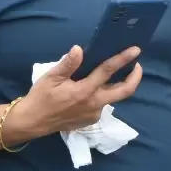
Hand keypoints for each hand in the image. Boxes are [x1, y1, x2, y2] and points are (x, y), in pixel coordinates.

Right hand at [13, 45, 142, 138]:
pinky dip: (103, 93)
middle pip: (124, 91)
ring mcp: (95, 113)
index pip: (108, 71)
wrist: (33, 121)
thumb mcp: (51, 77)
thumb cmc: (41, 97)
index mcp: (84, 91)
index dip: (123, 59)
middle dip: (135, 78)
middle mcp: (94, 104)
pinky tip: (95, 87)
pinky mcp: (91, 119)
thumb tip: (79, 49)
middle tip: (136, 65)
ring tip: (114, 72)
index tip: (135, 50)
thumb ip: (68, 64)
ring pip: (113, 98)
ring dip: (117, 85)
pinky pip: (102, 104)